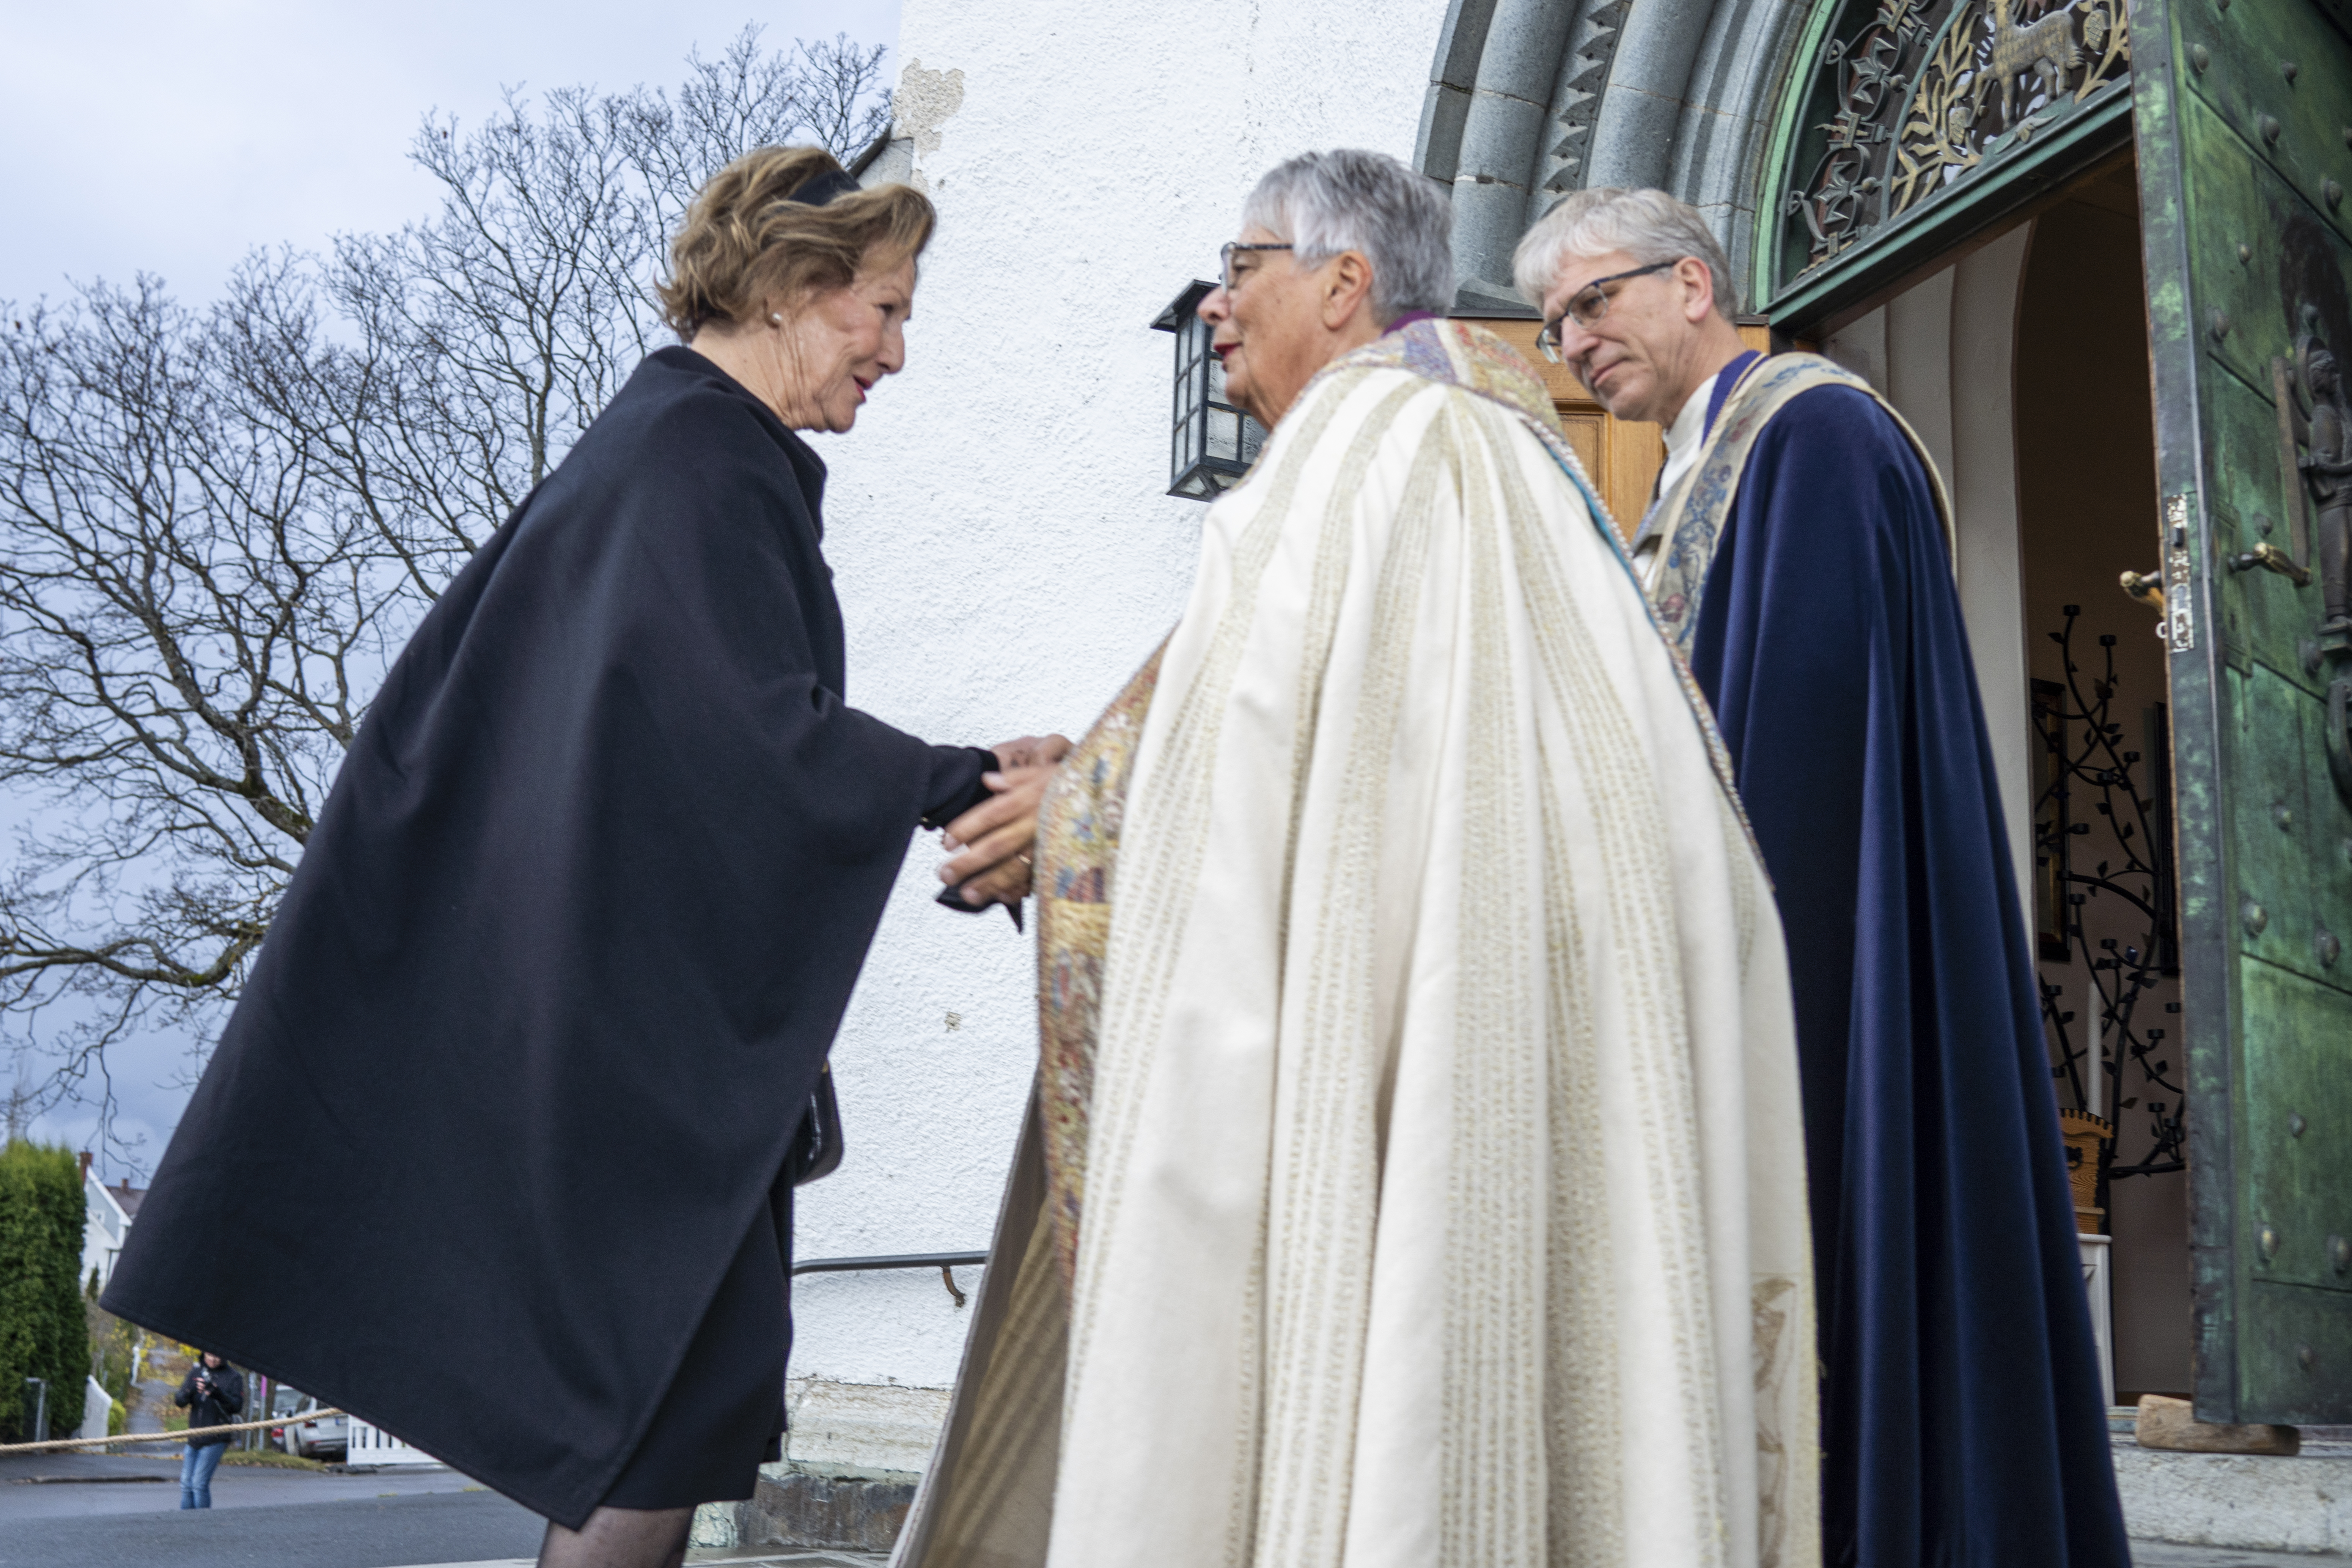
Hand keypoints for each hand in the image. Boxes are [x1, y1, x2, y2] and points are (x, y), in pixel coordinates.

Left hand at [941, 735, 1071, 907]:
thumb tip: (989, 780)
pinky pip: (1038, 879)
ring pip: (1015, 867)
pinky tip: (1002, 898)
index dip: (967, 828)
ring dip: (989, 883)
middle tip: (945, 873)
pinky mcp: (1062, 861)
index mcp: (1031, 798)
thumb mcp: (1047, 771)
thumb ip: (1017, 777)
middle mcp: (1039, 823)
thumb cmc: (1076, 784)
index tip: (947, 842)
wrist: (1115, 799)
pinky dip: (1020, 890)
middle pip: (997, 845)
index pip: (992, 814)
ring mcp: (1051, 845)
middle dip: (969, 862)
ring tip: (967, 894)